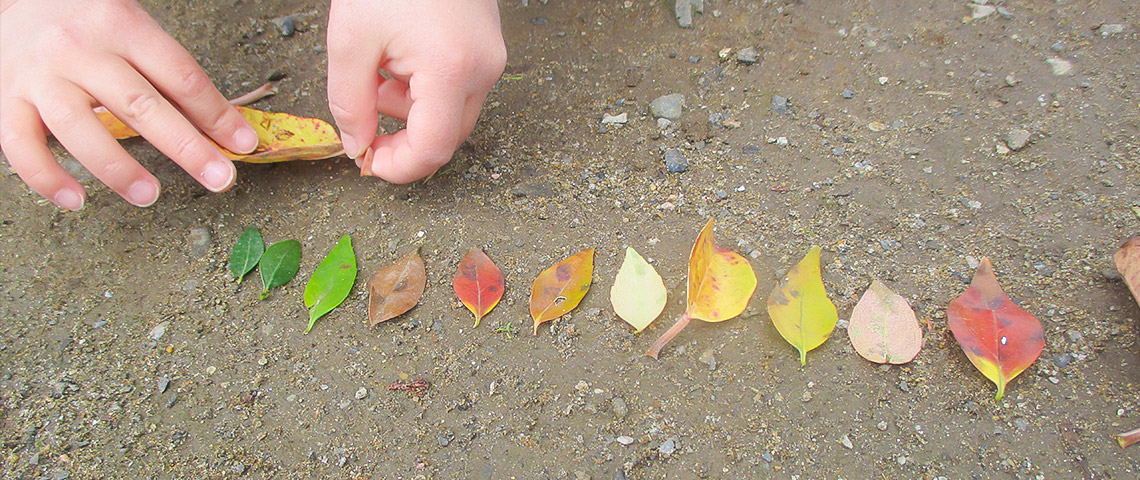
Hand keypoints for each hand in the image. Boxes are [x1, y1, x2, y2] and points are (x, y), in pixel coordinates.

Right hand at [0, 0, 258, 209]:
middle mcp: (79, 48)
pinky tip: (76, 200)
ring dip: (118, 169)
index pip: (179, 75)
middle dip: (186, 147)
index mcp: (121, 25)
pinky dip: (47, 178)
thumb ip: (170, 72)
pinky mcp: (6, 97)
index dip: (216, 113)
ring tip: (150, 195)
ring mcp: (39, 74)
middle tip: (220, 178)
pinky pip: (21, 145)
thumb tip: (221, 125)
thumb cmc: (86, 19)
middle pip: (139, 104)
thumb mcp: (133, 29)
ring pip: (78, 128)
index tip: (242, 144)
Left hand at [326, 0, 505, 182]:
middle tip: (364, 122)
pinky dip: (424, 87)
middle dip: (402, 137)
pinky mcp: (488, 48)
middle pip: (446, 137)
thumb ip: (349, 103)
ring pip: (451, 113)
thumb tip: (357, 145)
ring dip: (410, 108)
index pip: (431, 149)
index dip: (397, 168)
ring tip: (379, 70)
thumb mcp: (351, 40)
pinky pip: (458, 87)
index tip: (368, 163)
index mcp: (451, 69)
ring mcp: (491, 59)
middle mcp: (482, 70)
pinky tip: (400, 58)